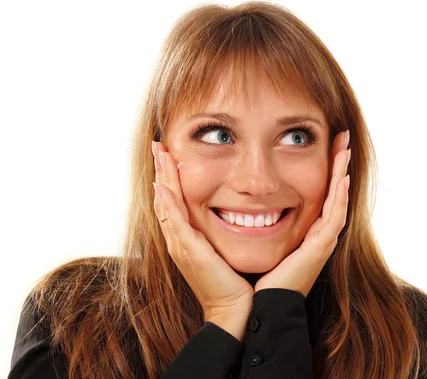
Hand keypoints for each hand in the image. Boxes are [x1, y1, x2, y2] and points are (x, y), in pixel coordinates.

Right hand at [151, 141, 253, 319]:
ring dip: (162, 178)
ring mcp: (181, 246)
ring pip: (166, 205)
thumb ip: (224, 233)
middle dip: (161, 171)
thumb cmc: (235, 282)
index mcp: (188, 239)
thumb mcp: (227, 251)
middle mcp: (180, 240)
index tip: (170, 155)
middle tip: (158, 146)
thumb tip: (238, 215)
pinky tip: (164, 186)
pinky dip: (168, 203)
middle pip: (165, 199)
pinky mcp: (190, 252)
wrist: (235, 310)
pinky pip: (175, 222)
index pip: (175, 201)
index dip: (170, 178)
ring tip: (159, 154)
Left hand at [254, 130, 350, 296]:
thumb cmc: (251, 278)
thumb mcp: (250, 241)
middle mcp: (317, 234)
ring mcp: (321, 241)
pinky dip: (339, 197)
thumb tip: (235, 201)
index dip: (324, 169)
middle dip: (337, 163)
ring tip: (344, 147)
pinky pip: (334, 217)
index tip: (325, 145)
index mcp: (303, 232)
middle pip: (333, 191)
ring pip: (338, 199)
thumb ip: (249, 221)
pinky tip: (341, 177)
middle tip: (341, 137)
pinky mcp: (320, 248)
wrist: (256, 309)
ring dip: (342, 171)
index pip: (318, 193)